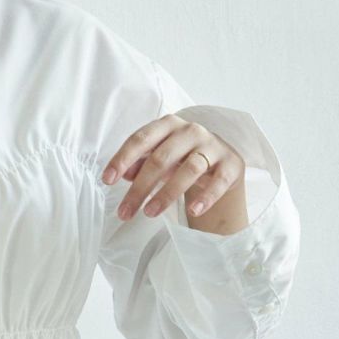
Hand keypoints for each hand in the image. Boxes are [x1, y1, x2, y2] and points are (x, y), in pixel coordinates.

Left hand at [102, 113, 244, 222]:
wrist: (221, 162)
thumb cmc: (182, 158)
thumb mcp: (159, 158)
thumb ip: (140, 163)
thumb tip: (123, 174)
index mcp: (168, 125)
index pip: (141, 139)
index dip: (123, 159)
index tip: (107, 180)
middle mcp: (191, 131)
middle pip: (161, 158)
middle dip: (140, 187)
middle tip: (125, 212)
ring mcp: (212, 146)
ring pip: (189, 169)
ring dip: (167, 193)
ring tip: (149, 213)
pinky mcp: (231, 164)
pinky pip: (218, 181)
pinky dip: (207, 197)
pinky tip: (194, 211)